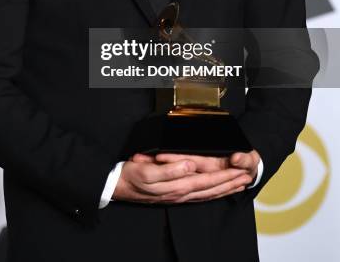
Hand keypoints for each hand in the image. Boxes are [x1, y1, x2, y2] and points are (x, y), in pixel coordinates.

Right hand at [112, 154, 252, 203]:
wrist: (115, 186)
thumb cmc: (130, 176)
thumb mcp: (147, 170)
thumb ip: (169, 169)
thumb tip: (190, 165)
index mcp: (176, 185)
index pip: (206, 180)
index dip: (224, 175)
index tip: (239, 170)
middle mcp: (180, 193)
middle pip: (210, 188)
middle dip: (229, 183)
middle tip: (246, 177)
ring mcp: (176, 196)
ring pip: (206, 194)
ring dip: (224, 189)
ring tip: (238, 184)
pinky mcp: (172, 195)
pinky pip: (197, 196)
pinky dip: (211, 194)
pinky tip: (215, 192)